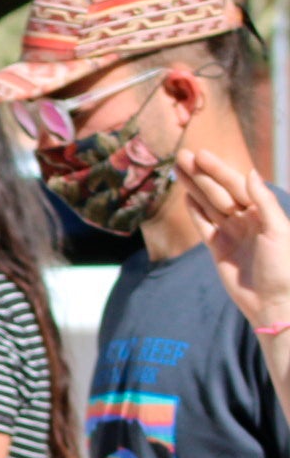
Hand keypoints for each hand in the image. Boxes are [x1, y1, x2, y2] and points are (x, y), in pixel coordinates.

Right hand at [177, 147, 289, 332]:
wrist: (273, 303)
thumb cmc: (283, 268)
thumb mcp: (278, 231)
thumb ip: (263, 201)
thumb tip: (249, 172)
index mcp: (264, 213)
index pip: (237, 185)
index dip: (219, 170)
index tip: (201, 154)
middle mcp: (247, 220)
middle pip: (219, 191)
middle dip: (202, 174)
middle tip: (182, 154)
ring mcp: (231, 233)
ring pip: (208, 205)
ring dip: (193, 187)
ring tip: (178, 169)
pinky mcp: (218, 249)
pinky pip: (203, 225)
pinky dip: (195, 211)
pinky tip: (186, 197)